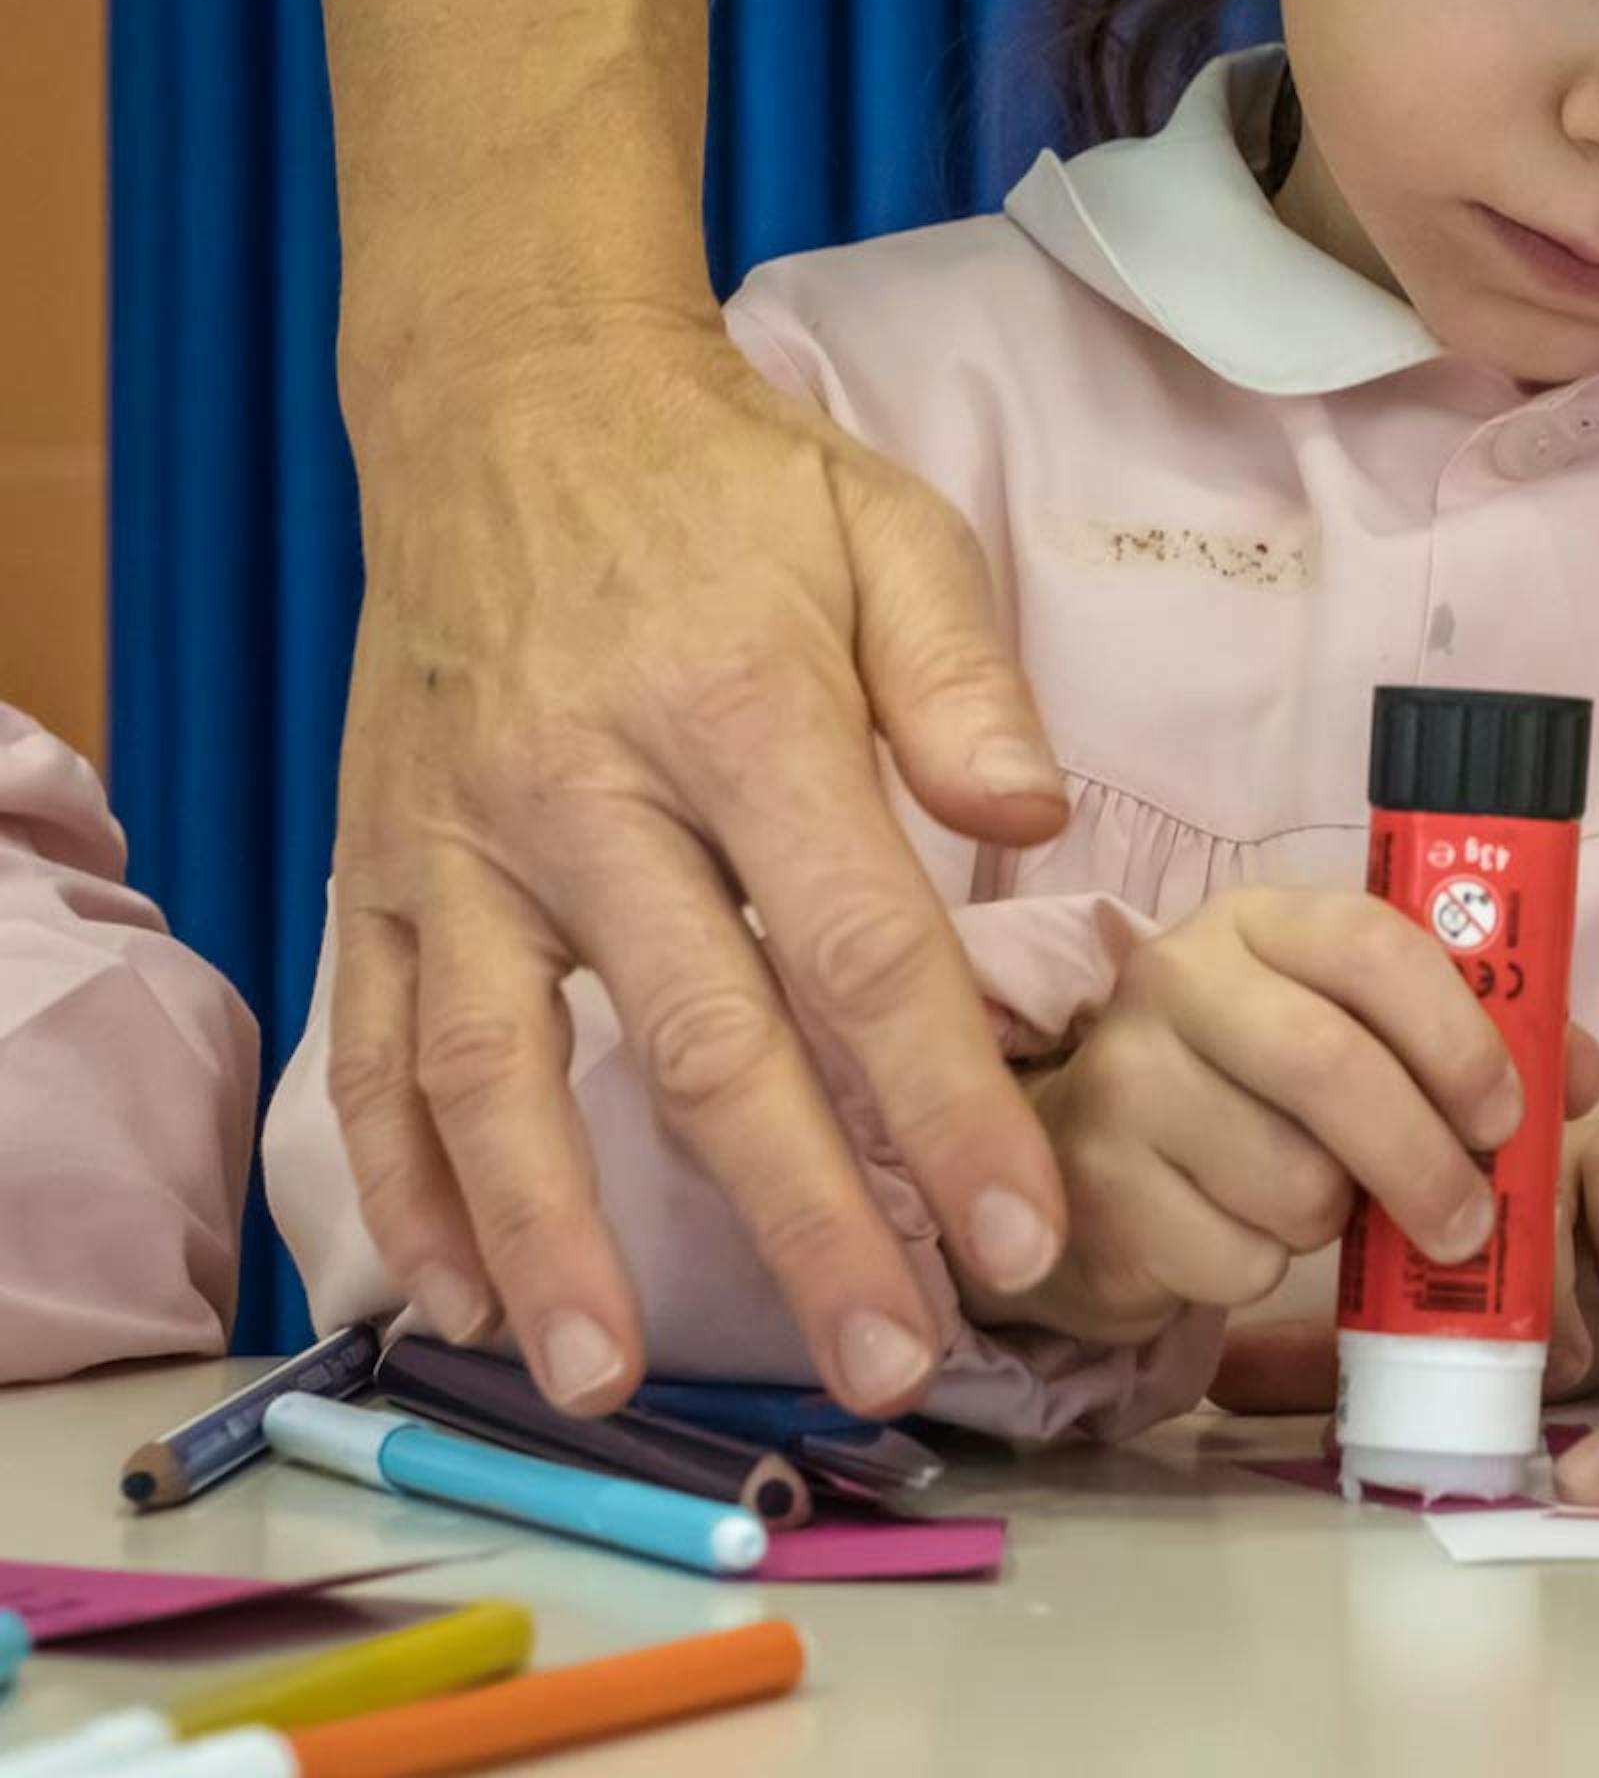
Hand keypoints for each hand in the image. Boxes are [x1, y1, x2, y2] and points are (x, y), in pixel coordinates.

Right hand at [318, 0, 1080, 1417]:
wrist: (509, 403)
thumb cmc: (733, 486)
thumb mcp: (887, 530)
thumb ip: (966, 680)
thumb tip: (1034, 829)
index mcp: (740, 708)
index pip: (860, 943)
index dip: (944, 1101)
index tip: (1016, 1236)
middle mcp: (584, 788)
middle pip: (706, 1041)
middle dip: (806, 1219)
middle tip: (890, 1364)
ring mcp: (457, 837)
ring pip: (501, 1073)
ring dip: (560, 1239)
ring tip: (614, 1386)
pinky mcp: (374, 863)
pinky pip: (378, 1042)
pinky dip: (406, 1177)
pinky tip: (455, 1292)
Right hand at [971, 889, 1529, 1346]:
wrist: (1092, 1161)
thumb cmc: (1256, 1090)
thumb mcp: (1355, 1034)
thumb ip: (1471, 1039)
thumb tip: (1575, 1077)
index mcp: (1260, 920)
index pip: (1373, 945)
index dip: (1458, 1036)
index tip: (1507, 1117)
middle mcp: (1175, 977)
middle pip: (1330, 1067)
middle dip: (1425, 1161)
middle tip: (1472, 1223)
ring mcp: (1121, 1078)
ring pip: (1289, 1180)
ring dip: (1338, 1221)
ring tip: (1322, 1204)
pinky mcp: (1094, 1186)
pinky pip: (1234, 1258)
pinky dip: (1267, 1269)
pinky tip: (1242, 1234)